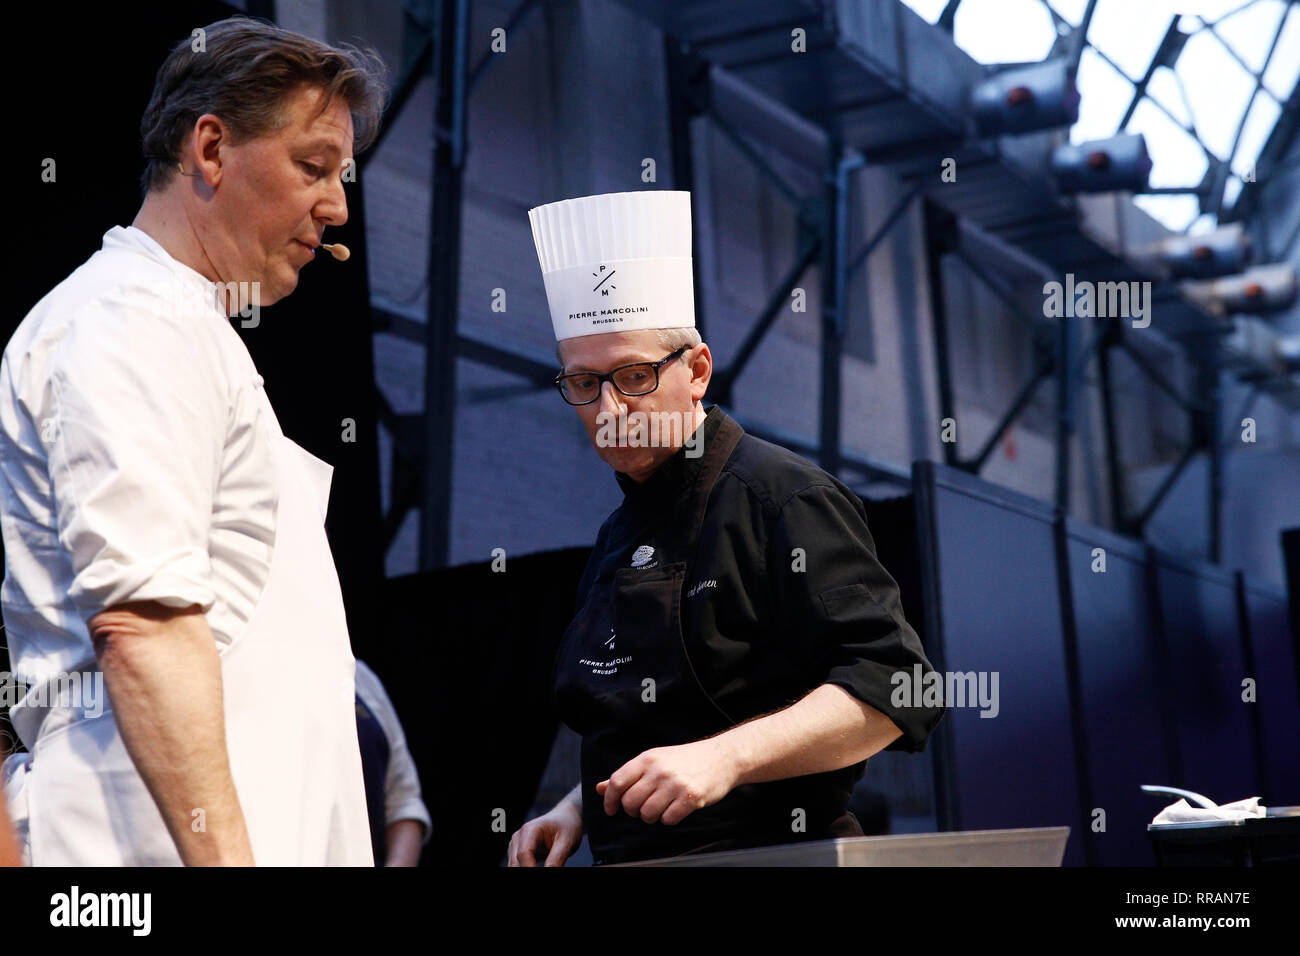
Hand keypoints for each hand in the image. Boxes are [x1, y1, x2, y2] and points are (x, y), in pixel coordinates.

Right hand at [507, 798, 582, 866]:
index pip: (524, 854)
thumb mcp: (567, 842)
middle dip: (528, 871)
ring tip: (549, 865)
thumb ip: (556, 859)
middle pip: (516, 862)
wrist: (566, 819)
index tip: (544, 874)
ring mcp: (516, 845)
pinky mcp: (518, 852)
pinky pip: (518, 866)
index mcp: (530, 830)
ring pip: (515, 866)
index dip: (531, 868)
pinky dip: (528, 869)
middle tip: (549, 868)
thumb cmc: (566, 827)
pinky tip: (543, 867)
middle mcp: (519, 837)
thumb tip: (548, 872)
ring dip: (527, 870)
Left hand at [596, 739, 738, 825]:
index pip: (617, 781)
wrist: (721, 757)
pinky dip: (669, 819)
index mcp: (647, 758)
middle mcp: (659, 770)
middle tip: (642, 808)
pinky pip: (668, 820)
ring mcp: (675, 784)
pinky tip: (676, 809)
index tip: (611, 809)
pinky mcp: (691, 797)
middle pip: (630, 802)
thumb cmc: (685, 759)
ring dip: (651, 817)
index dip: (609, 799)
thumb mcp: (654, 760)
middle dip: (633, 811)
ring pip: (647, 814)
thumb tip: (600, 787)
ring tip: (661, 808)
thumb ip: (628, 774)